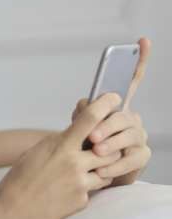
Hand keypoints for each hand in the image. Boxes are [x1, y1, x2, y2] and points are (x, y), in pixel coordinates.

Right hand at [0, 92, 123, 218]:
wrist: (10, 217)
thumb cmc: (14, 184)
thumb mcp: (31, 156)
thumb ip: (55, 146)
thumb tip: (70, 138)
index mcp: (58, 147)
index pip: (89, 120)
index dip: (105, 105)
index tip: (114, 98)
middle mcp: (73, 163)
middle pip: (107, 146)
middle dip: (108, 146)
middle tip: (101, 147)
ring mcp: (80, 183)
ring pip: (106, 169)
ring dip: (100, 168)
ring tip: (83, 172)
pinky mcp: (82, 201)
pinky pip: (94, 189)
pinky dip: (86, 187)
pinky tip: (67, 192)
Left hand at [71, 37, 151, 185]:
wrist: (82, 176)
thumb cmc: (78, 148)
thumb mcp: (77, 128)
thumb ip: (83, 114)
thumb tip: (87, 105)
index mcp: (116, 107)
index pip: (129, 82)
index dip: (138, 62)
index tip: (142, 41)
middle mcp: (131, 118)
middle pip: (124, 116)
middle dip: (107, 125)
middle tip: (91, 137)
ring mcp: (138, 136)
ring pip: (129, 136)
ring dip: (111, 144)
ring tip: (95, 152)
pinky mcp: (140, 156)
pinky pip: (131, 158)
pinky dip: (114, 165)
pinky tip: (101, 170)